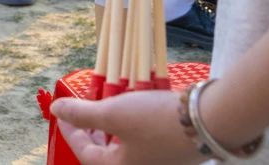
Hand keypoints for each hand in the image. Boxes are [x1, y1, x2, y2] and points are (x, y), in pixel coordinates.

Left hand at [52, 91, 201, 164]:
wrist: (211, 120)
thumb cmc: (155, 119)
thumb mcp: (112, 113)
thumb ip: (82, 114)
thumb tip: (56, 110)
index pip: (86, 154)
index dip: (72, 132)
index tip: (63, 114)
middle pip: (107, 159)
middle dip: (92, 138)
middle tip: (83, 120)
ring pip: (127, 154)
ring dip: (113, 136)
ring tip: (107, 117)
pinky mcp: (176, 158)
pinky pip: (145, 149)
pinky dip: (132, 135)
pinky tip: (135, 119)